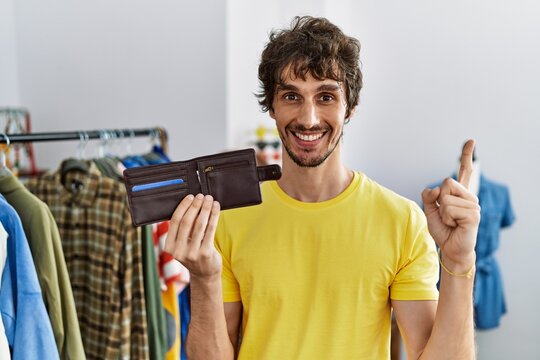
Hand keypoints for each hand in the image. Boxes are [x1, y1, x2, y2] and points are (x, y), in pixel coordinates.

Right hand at [164, 193, 221, 278]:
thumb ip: (183, 229)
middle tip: (201, 196)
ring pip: (199, 224)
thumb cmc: (194, 253)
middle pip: (186, 222)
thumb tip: (192, 203)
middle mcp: (178, 251)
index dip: (183, 207)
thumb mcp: (183, 244)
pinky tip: (216, 208)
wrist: (205, 274)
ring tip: (210, 200)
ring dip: (205, 209)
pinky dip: (214, 216)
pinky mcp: (205, 253)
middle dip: (195, 206)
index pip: (174, 222)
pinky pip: (210, 230)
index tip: (190, 197)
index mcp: (169, 247)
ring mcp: (192, 253)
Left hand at [421, 140, 480, 270]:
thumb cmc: (442, 229)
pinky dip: (446, 219)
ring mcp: (473, 205)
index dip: (466, 155)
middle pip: (447, 182)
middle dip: (439, 199)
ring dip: (442, 213)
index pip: (465, 170)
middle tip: (446, 214)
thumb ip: (428, 196)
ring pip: (445, 198)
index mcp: (460, 193)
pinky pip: (449, 209)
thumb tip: (435, 189)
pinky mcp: (473, 215)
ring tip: (451, 222)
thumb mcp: (429, 210)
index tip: (471, 140)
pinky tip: (455, 226)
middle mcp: (469, 196)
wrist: (450, 248)